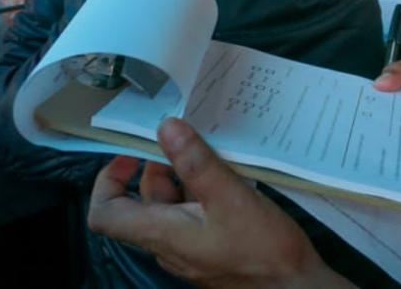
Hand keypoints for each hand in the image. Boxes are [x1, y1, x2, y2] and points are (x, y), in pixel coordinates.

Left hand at [88, 117, 346, 288]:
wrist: (295, 288)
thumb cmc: (261, 248)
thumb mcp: (229, 197)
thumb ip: (196, 163)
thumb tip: (166, 127)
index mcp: (161, 234)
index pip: (105, 214)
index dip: (108, 181)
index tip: (132, 154)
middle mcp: (167, 245)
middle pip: (142, 204)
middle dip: (158, 168)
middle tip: (186, 141)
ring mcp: (189, 250)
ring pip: (170, 208)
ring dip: (183, 177)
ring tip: (212, 154)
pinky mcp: (210, 249)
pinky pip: (193, 216)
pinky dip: (201, 192)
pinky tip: (228, 178)